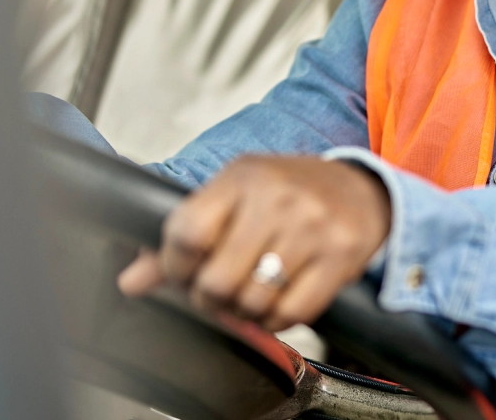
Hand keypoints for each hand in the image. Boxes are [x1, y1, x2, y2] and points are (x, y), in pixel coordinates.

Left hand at [117, 156, 391, 331]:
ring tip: (253, 291)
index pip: (187, 233)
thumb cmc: (292, 190)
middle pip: (216, 280)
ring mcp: (311, 226)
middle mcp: (277, 197)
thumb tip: (132, 280)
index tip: (184, 272)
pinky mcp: (340, 255)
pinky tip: (280, 299)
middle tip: (220, 291)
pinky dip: (279, 319)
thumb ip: (186, 234)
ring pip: (253, 302)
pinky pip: (293, 313)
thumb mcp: (237, 195)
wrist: (363, 187)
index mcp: (242, 176)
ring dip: (246, 311)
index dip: (175, 266)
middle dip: (211, 298)